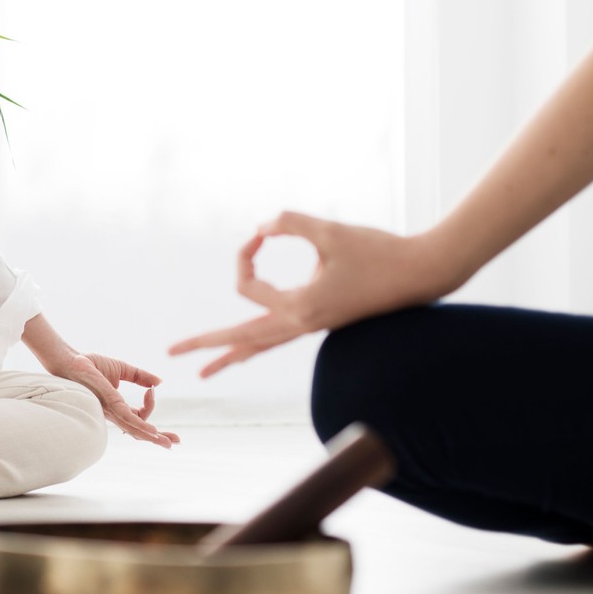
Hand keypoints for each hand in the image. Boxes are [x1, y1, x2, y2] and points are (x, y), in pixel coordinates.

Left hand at [45, 351, 179, 448]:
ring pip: (135, 429)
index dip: (150, 406)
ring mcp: (111, 410)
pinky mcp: (109, 403)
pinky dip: (141, 426)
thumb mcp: (122, 369)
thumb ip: (141, 377)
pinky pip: (128, 418)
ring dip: (153, 437)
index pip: (139, 417)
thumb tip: (159, 382)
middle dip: (157, 438)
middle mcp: (113, 413)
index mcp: (117, 407)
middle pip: (138, 431)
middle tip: (175, 443)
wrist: (71, 359)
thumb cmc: (90, 365)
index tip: (153, 389)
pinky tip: (153, 432)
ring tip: (168, 442)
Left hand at [169, 211, 454, 377]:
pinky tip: (248, 349)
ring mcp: (312, 327)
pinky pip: (278, 338)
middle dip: (205, 346)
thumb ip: (288, 223)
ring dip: (230, 355)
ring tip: (203, 370)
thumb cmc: (379, 251)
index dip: (246, 252)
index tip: (265, 231)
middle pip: (241, 342)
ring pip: (261, 347)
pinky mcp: (322, 321)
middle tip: (169, 355)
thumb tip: (260, 226)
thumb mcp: (328, 230)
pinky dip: (257, 345)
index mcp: (300, 308)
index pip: (247, 285)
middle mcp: (302, 325)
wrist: (422, 273)